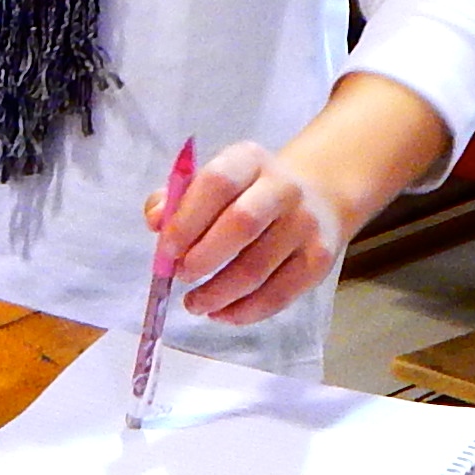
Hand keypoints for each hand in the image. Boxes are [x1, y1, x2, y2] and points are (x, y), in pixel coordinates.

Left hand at [152, 139, 360, 327]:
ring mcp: (306, 225)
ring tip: (195, 303)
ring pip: (257, 269)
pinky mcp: (319, 261)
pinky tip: (222, 313)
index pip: (217, 183)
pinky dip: (244, 312)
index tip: (165, 250)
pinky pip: (278, 295)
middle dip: (202, 258)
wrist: (317, 195)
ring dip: (218, 294)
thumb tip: (156, 221)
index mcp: (250, 160)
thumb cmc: (248, 192)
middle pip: (241, 225)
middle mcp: (284, 188)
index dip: (186, 220)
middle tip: (181, 276)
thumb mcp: (214, 180)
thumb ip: (178, 198)